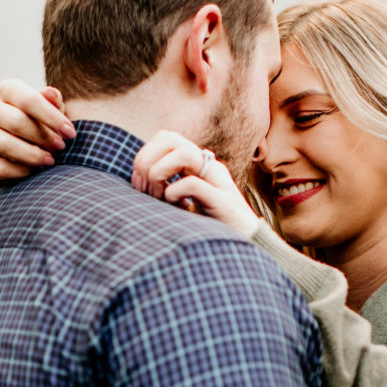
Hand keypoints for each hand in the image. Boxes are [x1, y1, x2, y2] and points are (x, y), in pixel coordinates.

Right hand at [0, 79, 75, 178]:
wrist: (24, 139)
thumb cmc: (41, 119)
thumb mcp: (50, 107)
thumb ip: (52, 101)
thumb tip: (51, 94)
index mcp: (7, 90)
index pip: (28, 99)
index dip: (51, 117)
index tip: (70, 133)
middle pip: (16, 122)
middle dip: (43, 137)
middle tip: (61, 147)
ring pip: (5, 145)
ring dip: (32, 155)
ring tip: (50, 160)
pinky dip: (19, 171)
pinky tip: (34, 171)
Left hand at [132, 130, 260, 238]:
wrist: (248, 248)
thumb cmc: (213, 230)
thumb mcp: (186, 205)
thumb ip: (169, 188)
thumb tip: (140, 181)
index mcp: (200, 165)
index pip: (166, 137)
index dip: (145, 154)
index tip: (139, 183)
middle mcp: (210, 167)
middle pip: (170, 138)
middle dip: (147, 160)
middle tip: (144, 188)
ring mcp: (219, 182)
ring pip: (183, 153)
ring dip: (159, 173)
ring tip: (158, 196)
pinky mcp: (223, 202)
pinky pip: (192, 183)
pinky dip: (174, 193)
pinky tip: (177, 208)